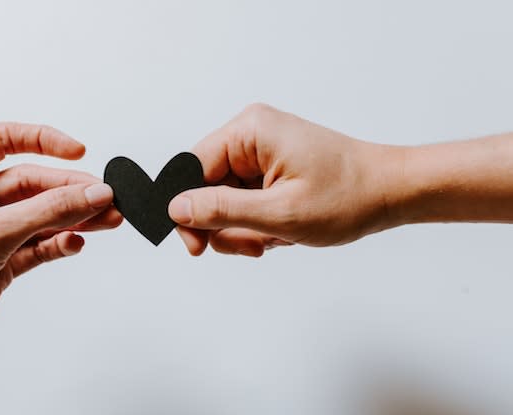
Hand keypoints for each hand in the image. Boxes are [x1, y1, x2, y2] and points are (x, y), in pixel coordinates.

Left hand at [0, 123, 121, 398]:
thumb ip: (48, 211)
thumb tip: (92, 192)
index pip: (3, 140)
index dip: (42, 140)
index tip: (77, 151)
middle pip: (33, 183)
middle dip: (71, 190)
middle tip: (105, 199)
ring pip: (41, 216)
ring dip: (75, 217)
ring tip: (107, 220)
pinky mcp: (0, 265)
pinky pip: (39, 246)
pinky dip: (60, 244)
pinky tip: (75, 244)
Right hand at [168, 104, 401, 256]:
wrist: (391, 193)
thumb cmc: (348, 196)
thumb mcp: (279, 212)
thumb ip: (221, 210)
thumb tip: (176, 209)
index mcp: (249, 131)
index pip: (191, 169)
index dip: (188, 210)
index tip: (197, 247)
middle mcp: (251, 135)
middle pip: (207, 188)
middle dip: (226, 225)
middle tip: (253, 245)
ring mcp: (262, 152)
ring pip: (226, 200)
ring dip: (245, 228)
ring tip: (275, 237)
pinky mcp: (271, 168)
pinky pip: (245, 201)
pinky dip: (258, 223)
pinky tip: (282, 230)